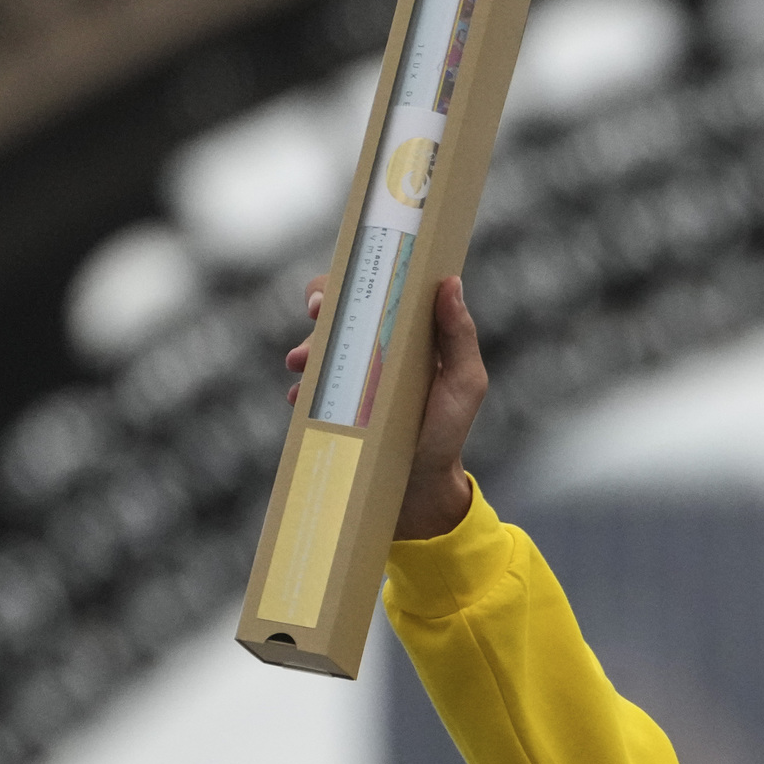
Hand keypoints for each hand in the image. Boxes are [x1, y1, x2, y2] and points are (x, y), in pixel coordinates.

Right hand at [279, 274, 489, 539]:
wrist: (419, 488)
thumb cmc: (446, 431)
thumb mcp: (464, 384)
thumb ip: (459, 336)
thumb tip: (449, 282)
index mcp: (408, 333)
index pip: (381, 289)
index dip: (359, 275)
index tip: (348, 279)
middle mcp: (376, 347)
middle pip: (340, 308)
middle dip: (321, 304)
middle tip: (315, 314)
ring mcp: (350, 374)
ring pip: (319, 343)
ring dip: (305, 346)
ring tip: (299, 363)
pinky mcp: (332, 403)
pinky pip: (308, 385)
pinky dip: (300, 386)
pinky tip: (299, 397)